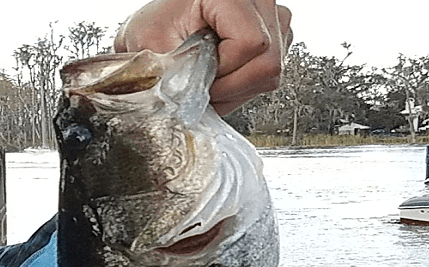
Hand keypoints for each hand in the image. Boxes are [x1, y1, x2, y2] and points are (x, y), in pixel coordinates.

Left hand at [114, 0, 292, 114]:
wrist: (162, 25)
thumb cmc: (157, 26)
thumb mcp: (153, 44)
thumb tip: (190, 95)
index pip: (251, 43)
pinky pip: (268, 76)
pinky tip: (220, 77)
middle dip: (231, 87)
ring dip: (235, 90)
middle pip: (267, 63)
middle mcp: (259, 2)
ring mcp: (273, 19)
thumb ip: (174, 68)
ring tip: (208, 81)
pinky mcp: (276, 38)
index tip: (199, 76)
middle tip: (202, 87)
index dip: (224, 72)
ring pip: (270, 74)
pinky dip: (242, 86)